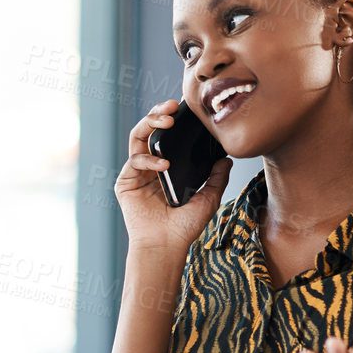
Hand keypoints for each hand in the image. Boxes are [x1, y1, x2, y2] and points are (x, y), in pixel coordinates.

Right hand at [114, 99, 232, 256]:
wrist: (167, 246)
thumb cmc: (185, 227)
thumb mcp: (208, 198)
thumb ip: (217, 177)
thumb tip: (227, 158)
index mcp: (167, 167)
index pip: (168, 136)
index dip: (174, 120)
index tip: (188, 109)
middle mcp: (150, 167)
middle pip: (149, 130)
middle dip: (159, 113)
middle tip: (173, 106)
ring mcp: (136, 173)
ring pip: (137, 137)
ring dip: (149, 124)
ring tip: (166, 121)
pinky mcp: (125, 182)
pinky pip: (134, 160)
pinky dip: (149, 158)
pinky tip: (163, 164)